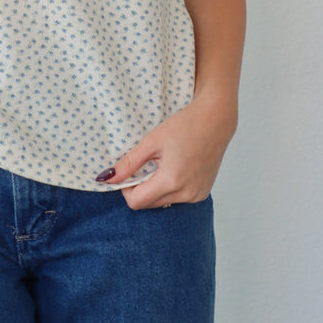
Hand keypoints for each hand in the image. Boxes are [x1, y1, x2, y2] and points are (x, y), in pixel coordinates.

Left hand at [101, 94, 237, 210]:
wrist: (216, 119)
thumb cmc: (184, 125)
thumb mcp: (152, 141)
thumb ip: (128, 163)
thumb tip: (105, 179)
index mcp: (171, 182)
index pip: (137, 202)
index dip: (126, 189)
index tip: (130, 171)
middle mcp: (186, 194)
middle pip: (150, 204)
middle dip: (141, 188)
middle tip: (146, 164)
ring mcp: (197, 196)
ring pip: (164, 202)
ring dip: (156, 188)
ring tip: (163, 163)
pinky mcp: (203, 193)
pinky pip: (178, 198)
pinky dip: (171, 187)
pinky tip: (176, 167)